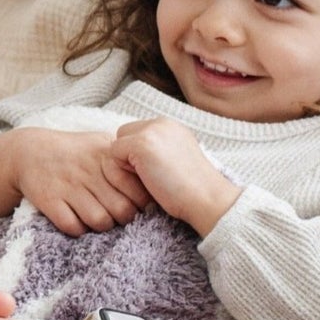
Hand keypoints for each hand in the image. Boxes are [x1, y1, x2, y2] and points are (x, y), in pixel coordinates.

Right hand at [0, 127, 149, 235]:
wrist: (29, 152)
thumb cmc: (73, 150)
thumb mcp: (100, 142)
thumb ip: (124, 155)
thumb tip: (151, 171)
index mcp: (106, 157)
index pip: (137, 189)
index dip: (142, 203)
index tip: (138, 205)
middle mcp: (89, 172)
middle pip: (122, 210)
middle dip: (125, 219)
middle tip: (120, 216)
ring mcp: (69, 187)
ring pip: (100, 221)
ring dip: (103, 226)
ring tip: (100, 218)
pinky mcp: (50, 200)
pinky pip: (73, 226)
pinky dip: (79, 229)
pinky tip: (78, 221)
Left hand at [110, 117, 241, 235]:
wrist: (206, 198)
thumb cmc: (191, 189)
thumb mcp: (175, 160)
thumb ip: (157, 151)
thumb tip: (131, 157)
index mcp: (171, 126)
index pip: (136, 131)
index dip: (137, 153)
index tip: (154, 170)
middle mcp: (162, 122)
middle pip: (124, 133)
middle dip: (128, 155)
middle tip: (149, 175)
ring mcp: (151, 130)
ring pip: (117, 142)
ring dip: (125, 163)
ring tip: (148, 178)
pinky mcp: (141, 143)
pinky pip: (113, 154)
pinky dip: (122, 171)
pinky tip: (144, 180)